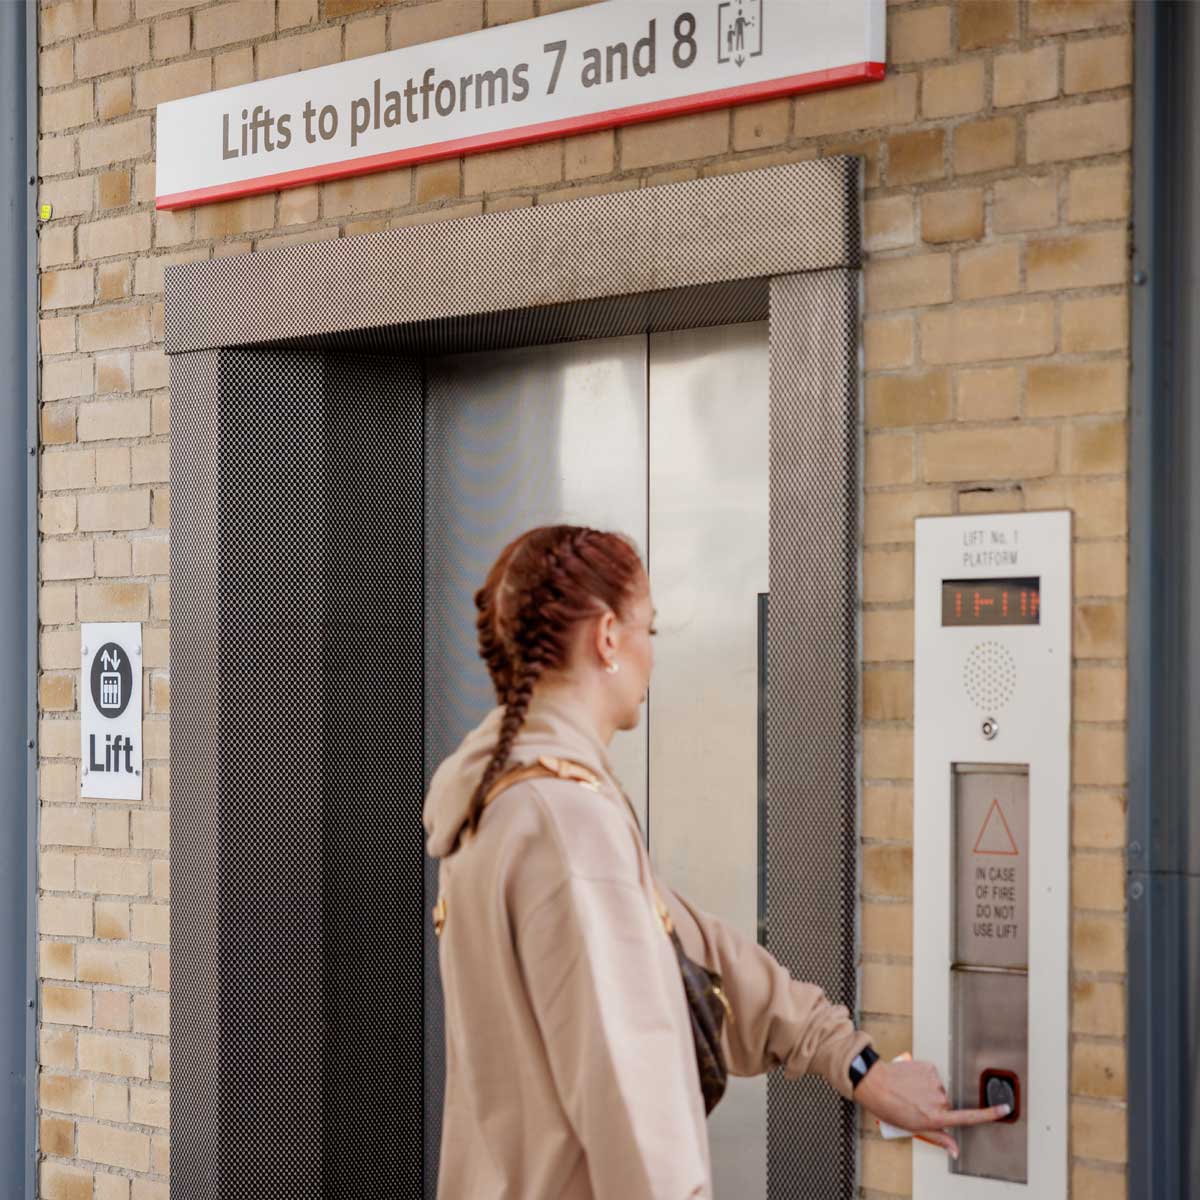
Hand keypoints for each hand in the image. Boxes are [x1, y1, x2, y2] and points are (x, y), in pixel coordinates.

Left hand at [852, 1058, 1010, 1157]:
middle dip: (936, 1105)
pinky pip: (933, 1075)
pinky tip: (912, 1080)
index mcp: (936, 1117)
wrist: (875, 1084)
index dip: (989, 1114)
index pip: (970, 1117)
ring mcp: (934, 1082)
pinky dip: (924, 1078)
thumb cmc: (891, 1108)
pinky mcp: (929, 1067)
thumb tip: (955, 1150)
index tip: (1005, 1109)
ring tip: (911, 1092)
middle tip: (917, 1104)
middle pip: (948, 1104)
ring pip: (939, 1089)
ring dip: (929, 1091)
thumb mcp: (915, 1128)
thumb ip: (939, 1138)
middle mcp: (939, 1100)